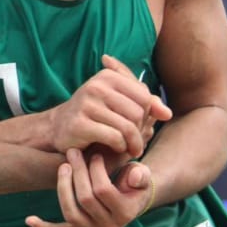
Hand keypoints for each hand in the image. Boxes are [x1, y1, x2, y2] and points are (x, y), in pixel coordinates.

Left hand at [26, 148, 155, 226]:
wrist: (131, 201)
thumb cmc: (134, 184)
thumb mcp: (143, 177)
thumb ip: (141, 175)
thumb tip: (134, 175)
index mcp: (124, 213)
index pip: (103, 190)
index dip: (97, 170)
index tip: (95, 155)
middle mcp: (108, 226)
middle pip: (85, 198)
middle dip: (78, 172)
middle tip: (73, 153)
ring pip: (71, 211)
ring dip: (63, 187)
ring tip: (63, 166)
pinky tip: (29, 220)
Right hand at [44, 55, 171, 158]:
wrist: (58, 129)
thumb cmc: (95, 116)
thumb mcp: (119, 104)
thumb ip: (145, 103)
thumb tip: (167, 114)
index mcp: (107, 76)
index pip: (144, 96)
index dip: (148, 114)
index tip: (141, 126)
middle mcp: (95, 86)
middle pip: (138, 112)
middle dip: (140, 131)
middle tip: (135, 141)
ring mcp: (86, 104)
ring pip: (128, 127)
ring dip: (133, 143)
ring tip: (130, 149)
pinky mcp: (79, 124)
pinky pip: (114, 137)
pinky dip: (119, 146)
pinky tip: (115, 148)